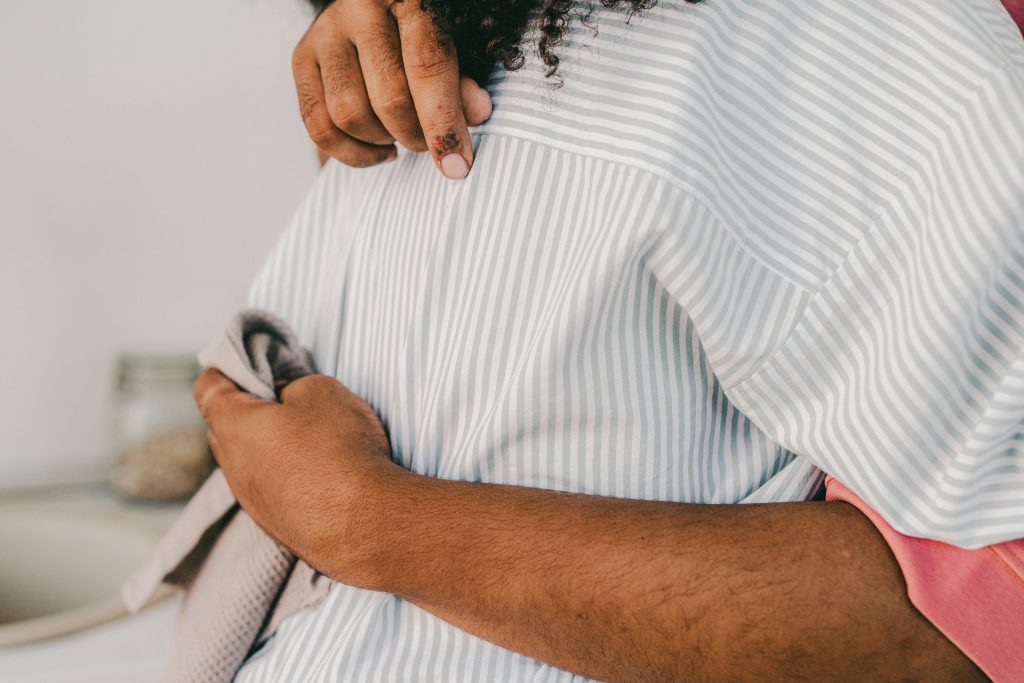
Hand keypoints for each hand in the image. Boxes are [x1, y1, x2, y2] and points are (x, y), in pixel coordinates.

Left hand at [192, 369, 402, 586]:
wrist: (365, 525)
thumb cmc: (339, 451)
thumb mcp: (321, 390)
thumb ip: (292, 387)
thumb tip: (286, 401)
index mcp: (233, 425)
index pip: (208, 387)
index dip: (227, 368)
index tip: (251, 361)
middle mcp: (232, 467)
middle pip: (228, 425)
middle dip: (252, 406)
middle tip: (288, 394)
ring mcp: (253, 501)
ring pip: (251, 460)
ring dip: (272, 444)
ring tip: (313, 435)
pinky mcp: (277, 524)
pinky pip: (273, 488)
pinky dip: (290, 474)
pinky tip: (323, 471)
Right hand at [293, 0, 492, 177]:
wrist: (376, 11)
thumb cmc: (423, 35)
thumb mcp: (452, 49)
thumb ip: (463, 82)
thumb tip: (477, 113)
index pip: (426, 66)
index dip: (443, 122)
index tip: (456, 164)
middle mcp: (360, 9)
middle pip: (388, 96)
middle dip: (416, 136)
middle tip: (431, 145)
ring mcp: (325, 34)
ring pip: (349, 114)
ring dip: (383, 140)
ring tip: (402, 136)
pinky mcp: (302, 58)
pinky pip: (319, 126)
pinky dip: (353, 152)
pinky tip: (380, 150)